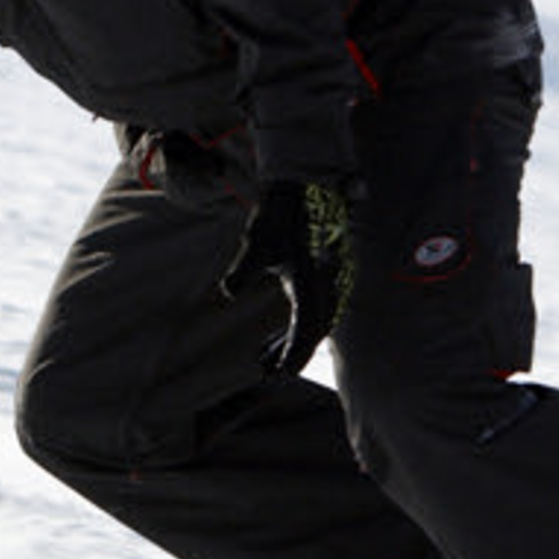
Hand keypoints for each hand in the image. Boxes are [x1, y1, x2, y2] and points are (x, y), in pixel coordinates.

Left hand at [219, 180, 355, 378]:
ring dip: (290, 342)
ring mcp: (328, 282)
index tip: (281, 373)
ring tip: (261, 360)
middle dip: (292, 353)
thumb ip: (245, 267)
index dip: (296, 352)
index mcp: (313, 278)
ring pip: (313, 322)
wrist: (302, 185)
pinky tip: (270, 339)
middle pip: (314, 330)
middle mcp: (327, 283)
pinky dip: (294, 328)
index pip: (308, 326)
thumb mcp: (259, 239)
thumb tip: (229, 291)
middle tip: (267, 372)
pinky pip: (312, 311)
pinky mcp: (323, 279)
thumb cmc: (279, 213)